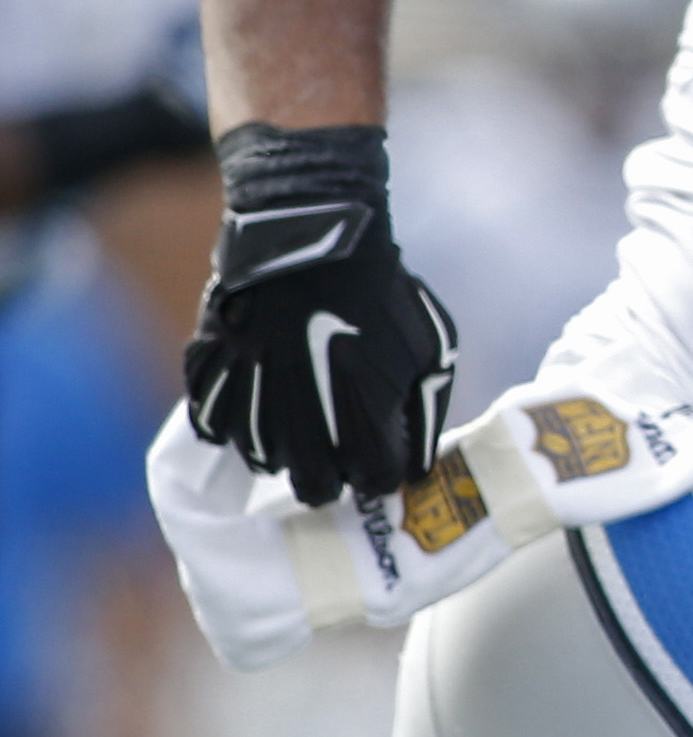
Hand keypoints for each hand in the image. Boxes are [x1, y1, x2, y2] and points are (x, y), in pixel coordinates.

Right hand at [182, 125, 457, 506]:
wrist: (315, 246)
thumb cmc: (384, 298)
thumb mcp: (432, 350)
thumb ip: (427, 411)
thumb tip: (417, 460)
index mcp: (364, 430)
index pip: (377, 484)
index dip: (385, 468)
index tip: (385, 449)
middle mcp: (305, 435)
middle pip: (316, 490)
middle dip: (333, 475)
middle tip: (341, 446)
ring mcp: (253, 413)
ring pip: (266, 460)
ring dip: (287, 443)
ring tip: (303, 404)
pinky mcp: (215, 388)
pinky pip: (219, 428)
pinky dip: (239, 416)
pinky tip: (261, 388)